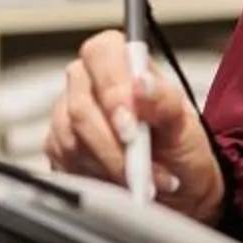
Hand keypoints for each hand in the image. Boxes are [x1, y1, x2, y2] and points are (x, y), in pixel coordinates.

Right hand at [45, 29, 224, 223]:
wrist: (176, 189)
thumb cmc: (179, 149)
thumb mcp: (184, 125)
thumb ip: (165, 101)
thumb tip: (142, 82)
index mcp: (121, 62)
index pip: (102, 53)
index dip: (113, 89)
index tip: (131, 125)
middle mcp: (87, 82)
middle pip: (81, 105)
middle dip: (113, 143)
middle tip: (142, 166)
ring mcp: (66, 114)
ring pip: (71, 138)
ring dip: (110, 165)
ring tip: (143, 177)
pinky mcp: (57, 147)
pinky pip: (65, 161)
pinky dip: (97, 176)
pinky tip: (121, 182)